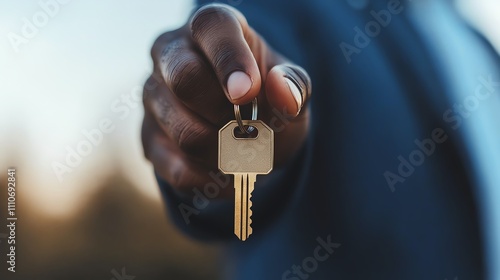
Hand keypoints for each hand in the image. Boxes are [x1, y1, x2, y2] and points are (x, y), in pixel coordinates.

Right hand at [142, 3, 311, 194]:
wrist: (247, 135)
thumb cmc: (267, 99)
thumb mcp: (291, 89)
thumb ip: (293, 85)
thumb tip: (282, 91)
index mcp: (211, 29)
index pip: (211, 27)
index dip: (229, 59)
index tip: (248, 93)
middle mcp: (172, 55)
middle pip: (184, 78)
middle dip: (226, 113)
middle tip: (250, 127)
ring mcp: (154, 96)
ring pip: (182, 130)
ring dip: (224, 152)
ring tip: (244, 151)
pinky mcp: (148, 138)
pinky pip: (175, 167)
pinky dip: (211, 179)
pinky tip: (229, 173)